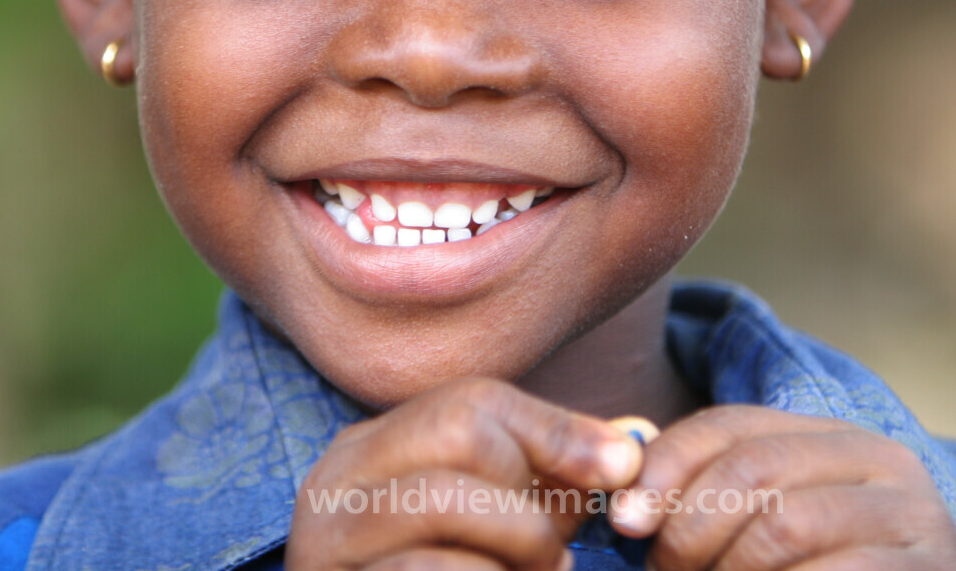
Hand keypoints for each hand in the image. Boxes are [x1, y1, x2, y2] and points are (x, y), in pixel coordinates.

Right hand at [287, 377, 643, 570]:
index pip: (473, 402)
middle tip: (558, 558)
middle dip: (531, 495)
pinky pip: (433, 568)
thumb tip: (630, 451)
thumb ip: (554, 483)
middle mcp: (334, 485)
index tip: (619, 473)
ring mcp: (325, 543)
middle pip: (458, 432)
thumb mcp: (501, 527)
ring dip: (519, 543)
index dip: (558, 434)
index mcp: (370, 451)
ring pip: (443, 498)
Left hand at [609, 406, 955, 570]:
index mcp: (833, 437)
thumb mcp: (780, 527)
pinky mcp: (926, 569)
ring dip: (727, 569)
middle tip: (665, 570)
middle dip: (689, 526)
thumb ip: (718, 505)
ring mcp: (910, 517)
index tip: (623, 520)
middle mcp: (879, 459)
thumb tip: (624, 506)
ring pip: (784, 525)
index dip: (665, 466)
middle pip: (753, 467)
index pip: (731, 425)